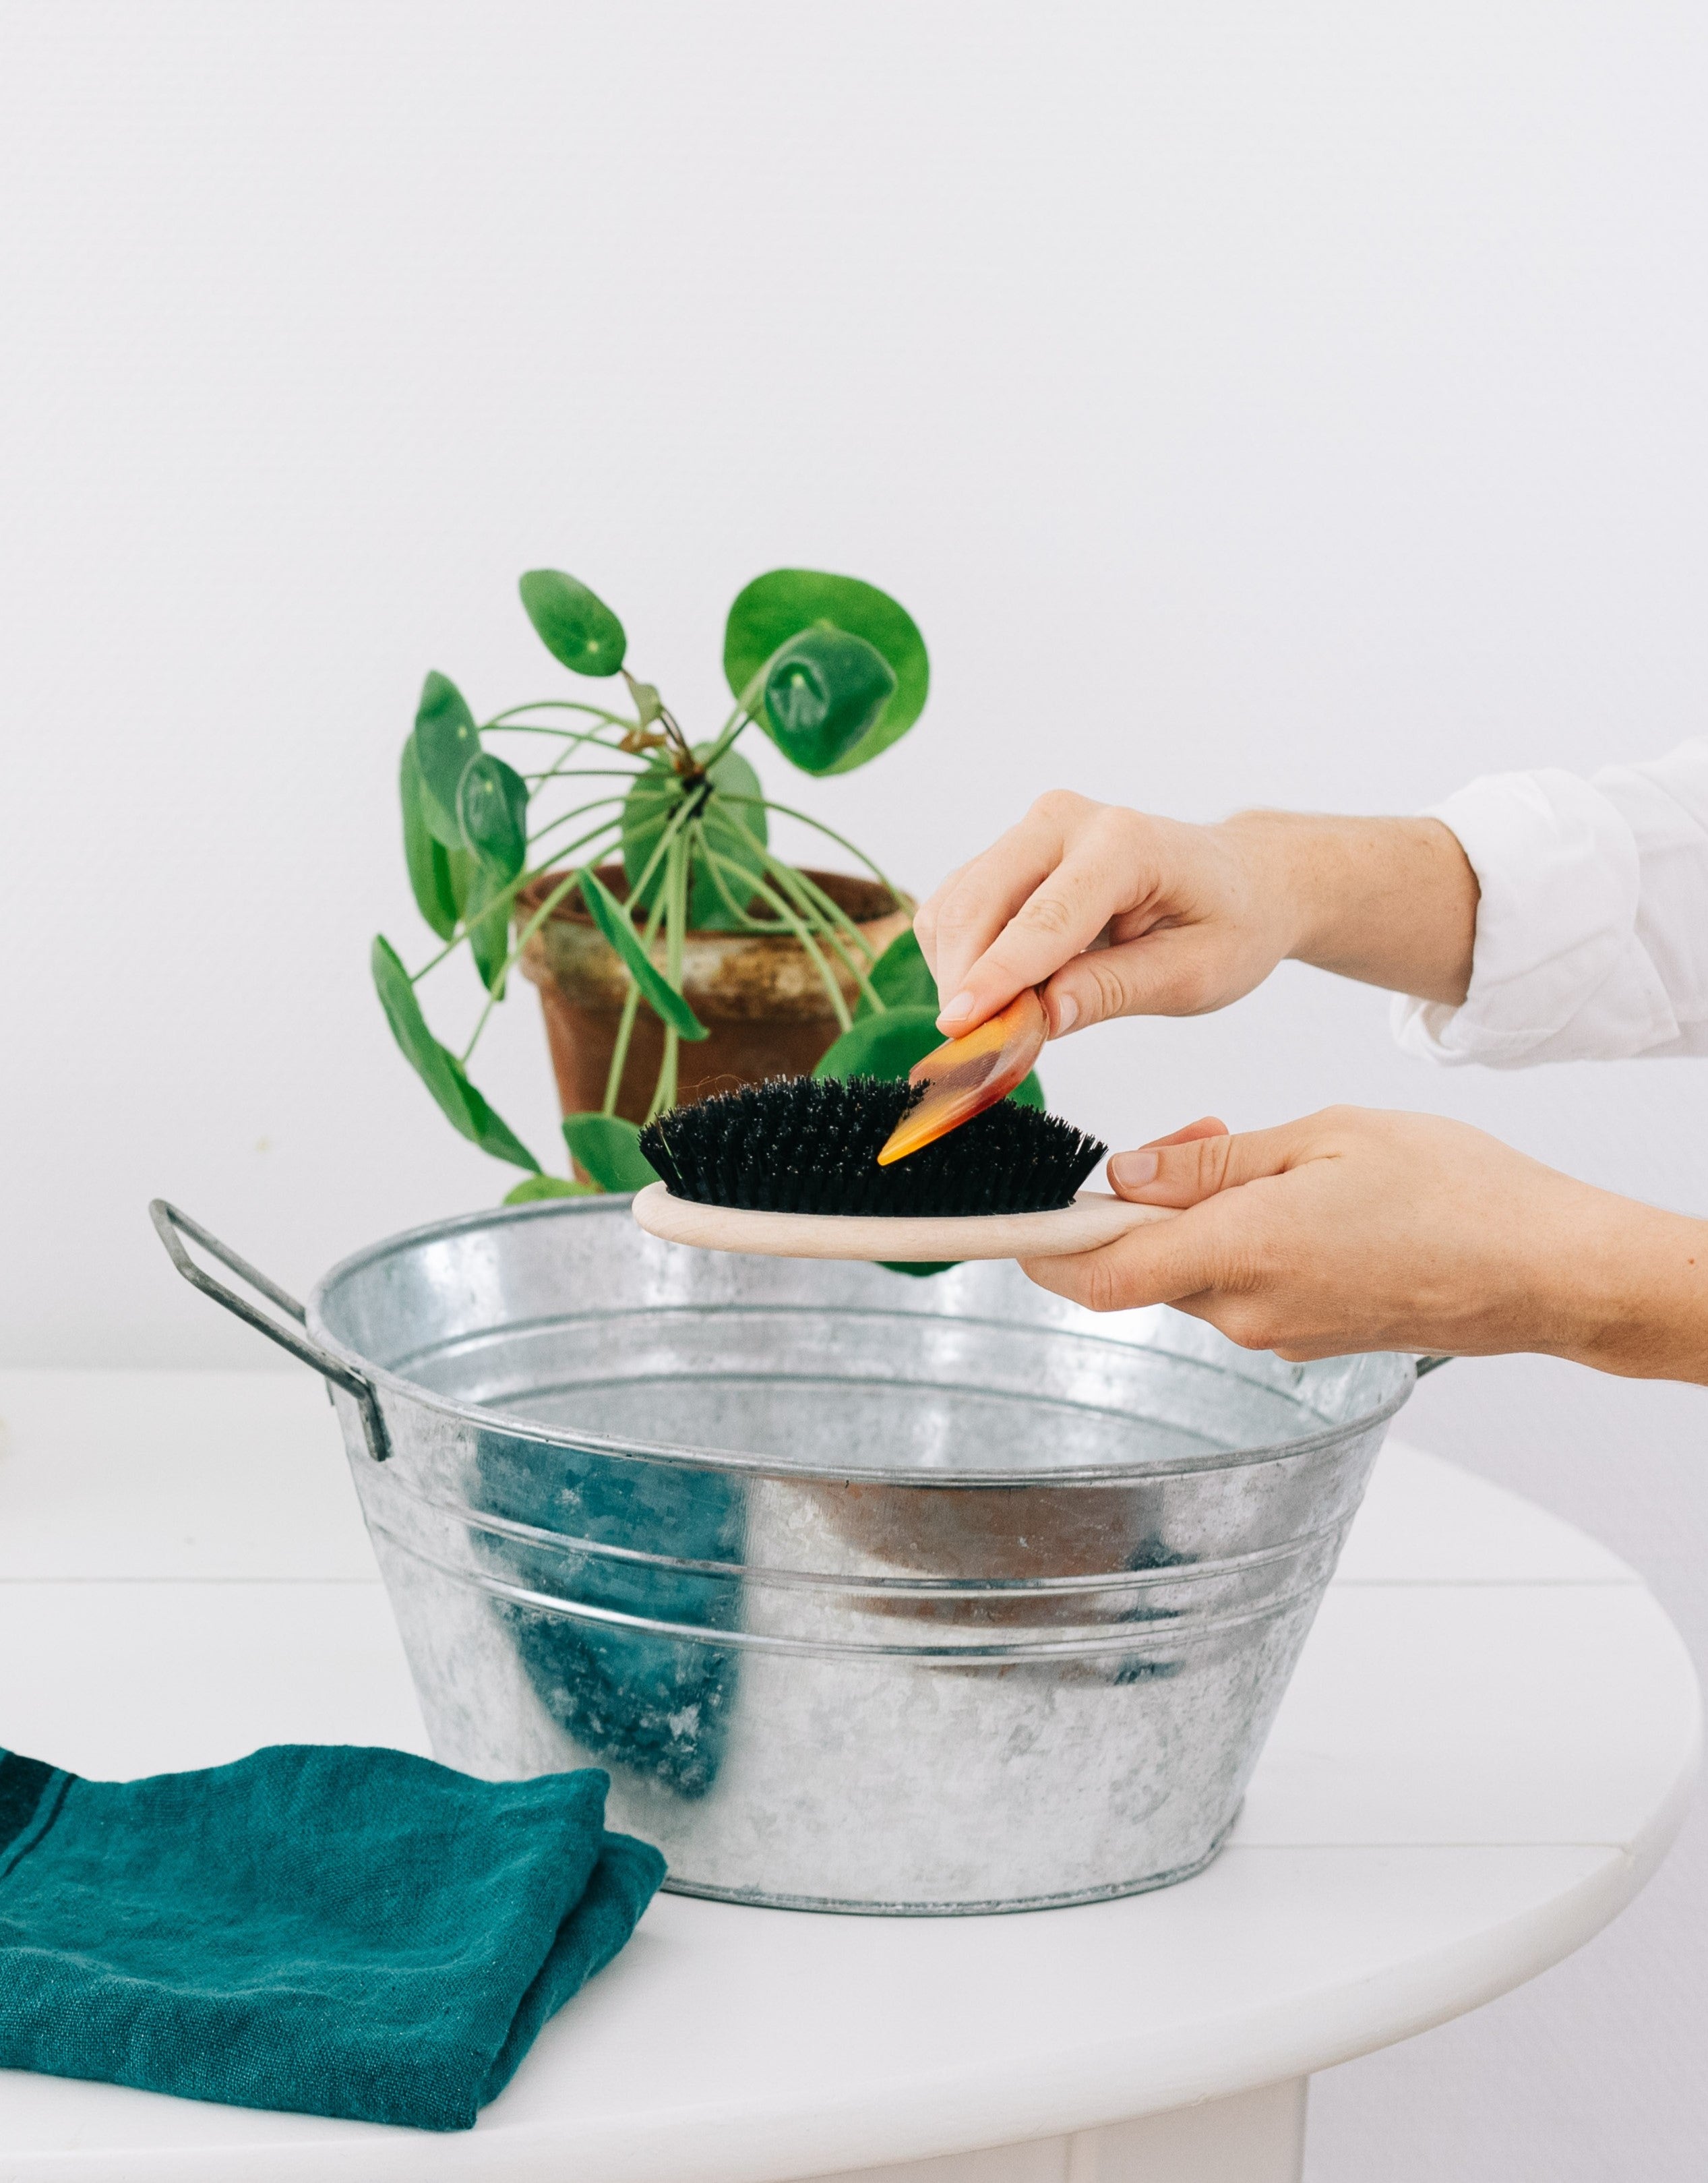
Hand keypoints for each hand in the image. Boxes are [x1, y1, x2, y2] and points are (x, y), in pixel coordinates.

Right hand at [914, 792, 1477, 1038]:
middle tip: (977, 1055)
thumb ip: (1116, 989)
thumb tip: (1041, 1015)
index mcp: (1125, 843)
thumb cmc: (1229, 925)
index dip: (997, 978)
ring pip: (954, 909)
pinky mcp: (1008, 852)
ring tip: (1005, 1025)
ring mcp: (1031, 830)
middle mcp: (1066, 820)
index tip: (957, 1028)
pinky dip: (961, 959)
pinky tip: (1003, 992)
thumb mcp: (1195, 973)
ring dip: (959, 975)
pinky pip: (954, 908)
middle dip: (965, 984)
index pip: (1044, 920)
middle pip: (978, 906)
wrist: (1241, 879)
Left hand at [1021, 1106, 1707, 1382]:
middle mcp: (1245, 1311)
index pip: (1095, 1272)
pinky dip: (1236, 1242)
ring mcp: (1275, 1334)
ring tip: (1260, 1154)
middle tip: (1195, 1133)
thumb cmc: (1453, 1190)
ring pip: (1188, 1273)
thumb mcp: (1322, 1139)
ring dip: (1194, 1217)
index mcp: (1241, 1253)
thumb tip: (1124, 1173)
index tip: (986, 1224)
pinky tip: (1290, 1198)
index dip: (1031, 1251)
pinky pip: (1237, 1288)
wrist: (1547, 1269)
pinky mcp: (1303, 1338)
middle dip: (1137, 1202)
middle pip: (1137, 1265)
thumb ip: (1211, 1162)